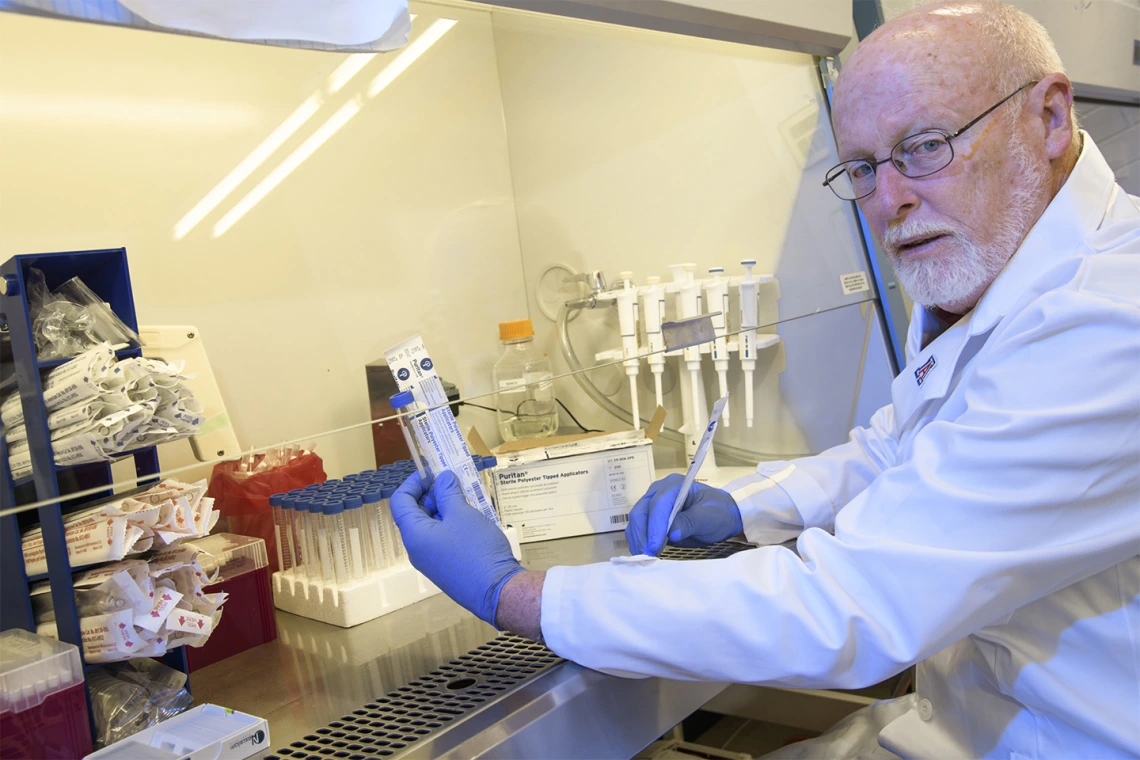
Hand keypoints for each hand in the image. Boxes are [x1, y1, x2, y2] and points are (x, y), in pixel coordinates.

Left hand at [391, 471, 522, 625]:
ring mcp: (431, 561)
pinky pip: (441, 540)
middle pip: (415, 514)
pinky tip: (471, 521)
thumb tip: (442, 479)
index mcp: (414, 535)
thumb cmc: (476, 550)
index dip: (413, 483)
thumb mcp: (462, 514)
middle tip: (455, 484)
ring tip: (466, 501)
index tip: (431, 473)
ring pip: (430, 527)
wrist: (497, 591)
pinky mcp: (445, 568)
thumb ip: (448, 493)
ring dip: (445, 510)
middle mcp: (417, 549)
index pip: (400, 502)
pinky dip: (451, 525)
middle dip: (432, 495)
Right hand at [625, 473, 742, 555]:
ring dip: (638, 540)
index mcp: (675, 485)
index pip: (658, 503)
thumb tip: (672, 533)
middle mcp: (659, 491)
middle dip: (642, 535)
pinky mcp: (651, 518)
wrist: (721, 516)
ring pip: (636, 521)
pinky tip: (643, 554)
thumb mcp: (709, 517)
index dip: (655, 526)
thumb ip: (690, 522)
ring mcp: (653, 504)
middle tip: (647, 555)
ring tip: (644, 558)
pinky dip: (638, 541)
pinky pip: (639, 529)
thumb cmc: (718, 512)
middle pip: (641, 511)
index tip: (655, 546)